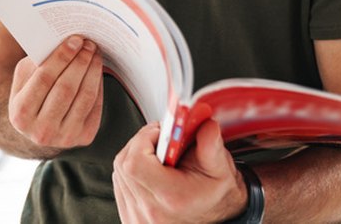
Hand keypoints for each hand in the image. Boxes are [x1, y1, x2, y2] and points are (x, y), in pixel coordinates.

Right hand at [7, 35, 103, 149]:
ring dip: (92, 71)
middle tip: (89, 44)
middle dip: (80, 62)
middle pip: (66, 89)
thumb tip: (65, 43)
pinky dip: (98, 85)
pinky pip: (95, 106)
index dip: (61, 58)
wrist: (37, 125)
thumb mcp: (25, 77)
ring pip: (84, 97)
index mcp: (21, 113)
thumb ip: (38, 62)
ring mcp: (64, 138)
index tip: (75, 40)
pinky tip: (96, 70)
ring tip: (95, 53)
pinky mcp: (83, 138)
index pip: (44, 79)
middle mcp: (41, 131)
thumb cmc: (31, 92)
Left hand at [113, 120, 247, 223]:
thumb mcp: (222, 171)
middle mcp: (151, 210)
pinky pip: (119, 185)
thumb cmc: (218, 200)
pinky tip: (151, 170)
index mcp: (172, 197)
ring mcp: (138, 216)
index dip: (144, 139)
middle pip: (124, 164)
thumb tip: (204, 124)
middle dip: (141, 144)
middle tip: (162, 142)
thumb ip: (211, 146)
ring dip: (135, 156)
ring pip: (119, 172)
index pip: (135, 162)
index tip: (160, 133)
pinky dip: (131, 172)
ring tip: (159, 157)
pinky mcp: (130, 217)